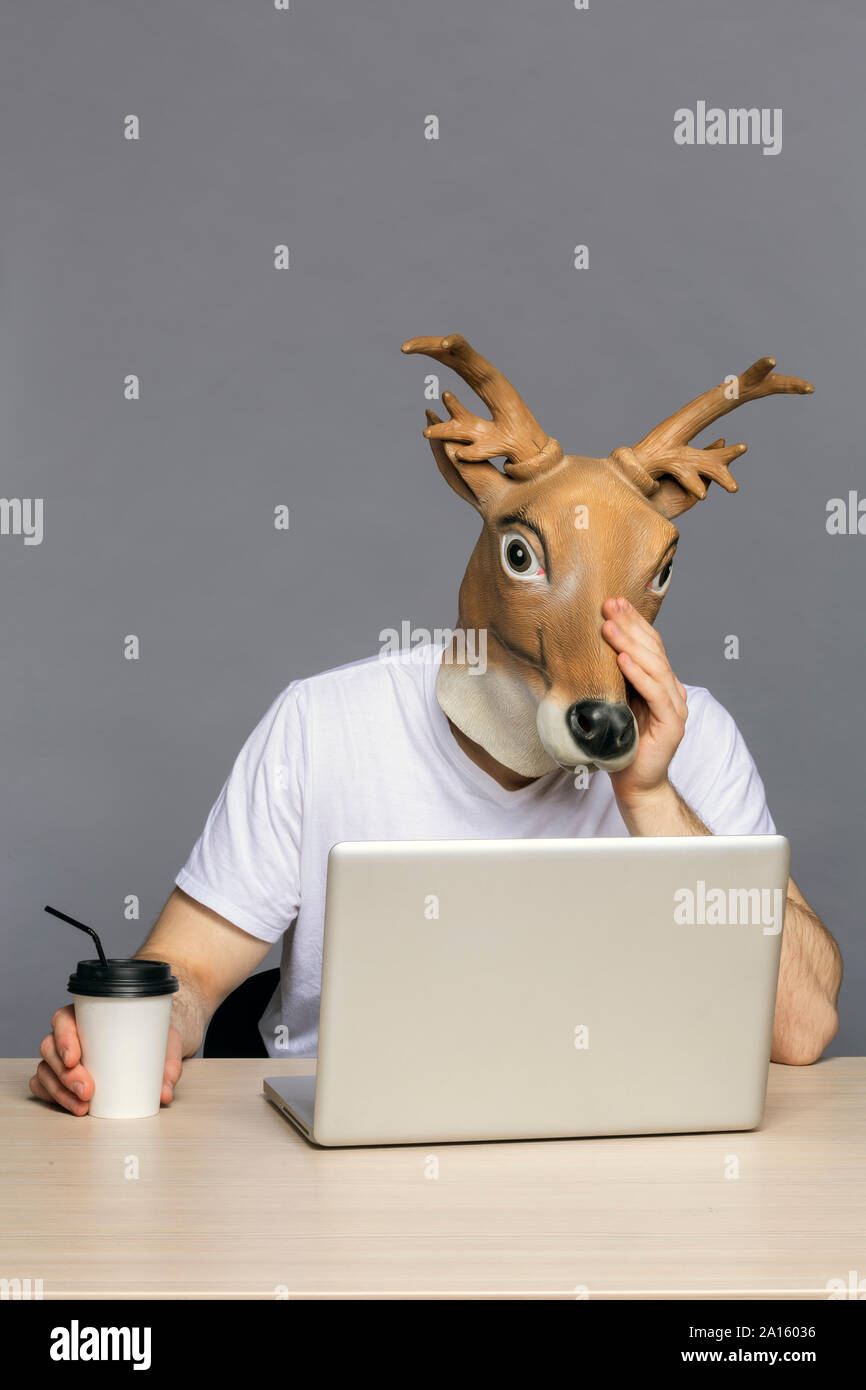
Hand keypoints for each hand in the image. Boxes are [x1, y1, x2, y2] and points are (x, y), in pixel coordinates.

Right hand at [29, 1005, 183, 1115]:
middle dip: (65, 1073)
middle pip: (51, 1049)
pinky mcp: (62, 1076)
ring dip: (60, 1091)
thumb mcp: (165, 1041)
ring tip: (83, 1105)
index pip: (63, 1019)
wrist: (154, 1043)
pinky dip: (55, 1098)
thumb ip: (168, 1065)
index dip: (64, 1038)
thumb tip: (164, 1093)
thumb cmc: (152, 1034)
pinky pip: (45, 1086)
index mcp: (88, 1014)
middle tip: (87, 1090)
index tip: (75, 1058)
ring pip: (47, 1070)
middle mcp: (70, 1033)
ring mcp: (63, 1056)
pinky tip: (72, 1106)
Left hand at [600, 596, 687, 810]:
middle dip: (630, 624)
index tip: (613, 602)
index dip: (633, 622)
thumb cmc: (619, 743)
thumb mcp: (612, 702)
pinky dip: (640, 674)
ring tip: (610, 627)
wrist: (635, 783)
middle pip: (653, 649)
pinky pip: (656, 693)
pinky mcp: (673, 724)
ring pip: (656, 666)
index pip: (649, 644)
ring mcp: (676, 706)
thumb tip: (585, 649)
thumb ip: (611, 678)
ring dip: (631, 644)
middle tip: (609, 604)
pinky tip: (624, 660)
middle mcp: (672, 689)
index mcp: (659, 682)